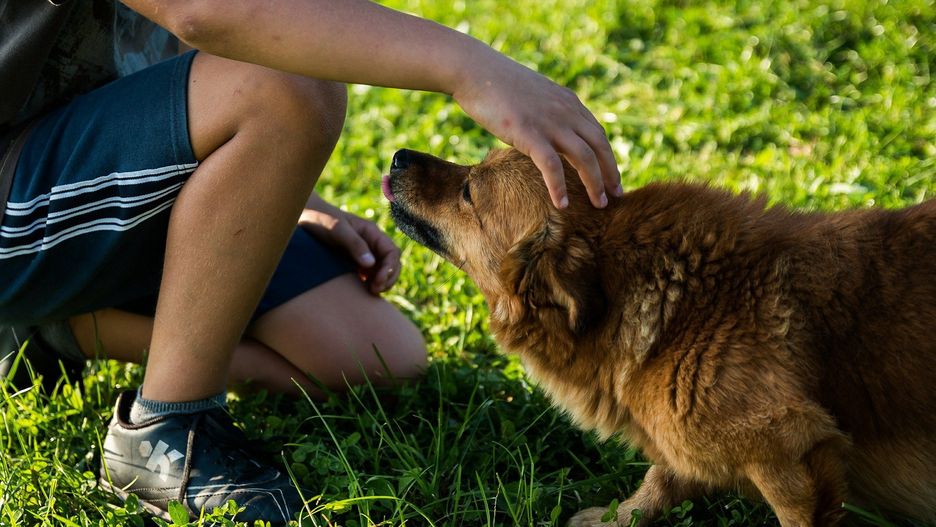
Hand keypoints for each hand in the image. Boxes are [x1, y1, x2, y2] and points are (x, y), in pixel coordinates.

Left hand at [299, 195, 400, 294]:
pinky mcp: (353, 261)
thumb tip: (371, 264)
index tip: (378, 282)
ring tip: (371, 292)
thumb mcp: (337, 230)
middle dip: (388, 278)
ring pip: (382, 270)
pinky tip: (362, 290)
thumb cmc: (320, 219)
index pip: (392, 252)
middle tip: (375, 290)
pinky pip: (369, 274)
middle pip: (392, 262)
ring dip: (381, 282)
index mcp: (371, 232)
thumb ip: (355, 245)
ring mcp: (363, 253)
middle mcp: (371, 243)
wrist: (302, 217)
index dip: (390, 269)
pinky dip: (370, 283)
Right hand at [452, 53, 621, 208]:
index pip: (597, 133)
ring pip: (584, 158)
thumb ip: (547, 111)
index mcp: (568, 102)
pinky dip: (559, 187)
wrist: (475, 71)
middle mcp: (565, 112)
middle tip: (616, 195)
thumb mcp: (533, 95)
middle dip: (610, 172)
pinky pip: (552, 166)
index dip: (608, 157)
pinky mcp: (529, 133)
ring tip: (599, 205)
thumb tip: (547, 130)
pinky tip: (562, 205)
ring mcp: (549, 122)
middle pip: (599, 146)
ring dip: (594, 184)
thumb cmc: (497, 85)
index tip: (611, 177)